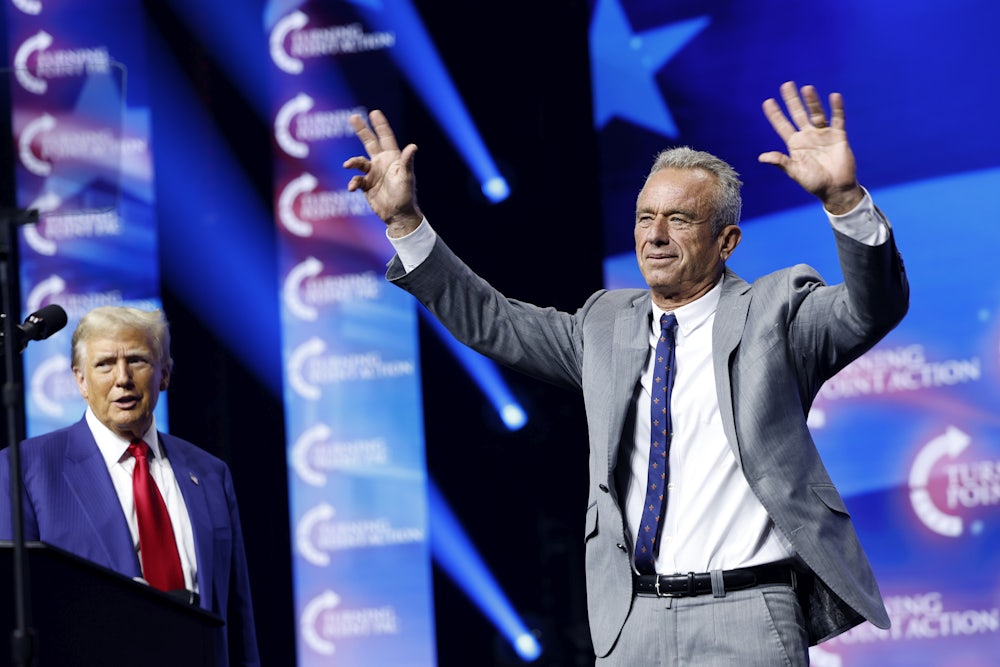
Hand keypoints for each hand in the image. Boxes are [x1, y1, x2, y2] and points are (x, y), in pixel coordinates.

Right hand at [344, 110, 422, 235]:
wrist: (398, 216)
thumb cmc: (406, 196)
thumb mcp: (406, 178)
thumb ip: (407, 161)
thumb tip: (413, 146)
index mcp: (392, 158)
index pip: (385, 138)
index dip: (380, 125)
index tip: (374, 112)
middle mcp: (382, 163)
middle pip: (369, 143)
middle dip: (362, 130)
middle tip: (353, 117)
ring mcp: (373, 174)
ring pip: (359, 162)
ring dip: (353, 162)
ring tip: (348, 165)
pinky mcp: (366, 186)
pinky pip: (356, 180)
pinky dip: (353, 182)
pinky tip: (352, 188)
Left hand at [758, 81, 862, 214]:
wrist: (835, 189)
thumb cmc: (814, 183)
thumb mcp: (795, 172)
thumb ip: (781, 162)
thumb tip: (761, 157)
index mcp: (795, 145)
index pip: (783, 126)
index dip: (775, 115)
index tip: (767, 102)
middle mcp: (808, 136)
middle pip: (798, 114)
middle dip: (792, 101)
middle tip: (786, 85)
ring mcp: (823, 134)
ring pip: (816, 114)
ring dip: (812, 102)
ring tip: (807, 88)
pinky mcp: (838, 136)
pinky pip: (838, 119)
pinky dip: (837, 108)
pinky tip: (834, 97)